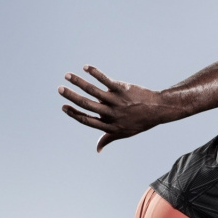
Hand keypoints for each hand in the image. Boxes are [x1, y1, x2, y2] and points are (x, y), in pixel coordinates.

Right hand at [58, 66, 182, 151]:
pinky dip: (95, 73)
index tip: (63, 107)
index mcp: (109, 125)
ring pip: (93, 91)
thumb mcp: (124, 133)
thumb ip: (108, 139)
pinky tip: (86, 68)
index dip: (74, 114)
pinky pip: (106, 80)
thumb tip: (97, 149)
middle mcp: (111, 114)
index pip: (87, 120)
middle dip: (72, 96)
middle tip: (59, 89)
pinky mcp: (122, 89)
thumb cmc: (139, 122)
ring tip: (67, 75)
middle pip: (87, 105)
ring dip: (79, 82)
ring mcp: (116, 101)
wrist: (157, 109)